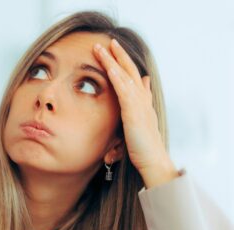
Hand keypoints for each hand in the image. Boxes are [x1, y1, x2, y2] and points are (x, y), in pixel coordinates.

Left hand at [93, 38, 178, 187]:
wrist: (152, 161)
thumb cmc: (141, 150)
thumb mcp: (134, 130)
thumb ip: (131, 118)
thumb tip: (129, 115)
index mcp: (142, 104)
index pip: (134, 79)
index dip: (125, 65)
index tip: (117, 53)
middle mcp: (142, 100)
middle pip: (130, 72)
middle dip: (119, 56)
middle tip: (110, 42)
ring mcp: (139, 105)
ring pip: (125, 76)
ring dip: (113, 60)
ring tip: (103, 47)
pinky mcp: (134, 113)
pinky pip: (124, 91)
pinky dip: (117, 77)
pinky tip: (109, 67)